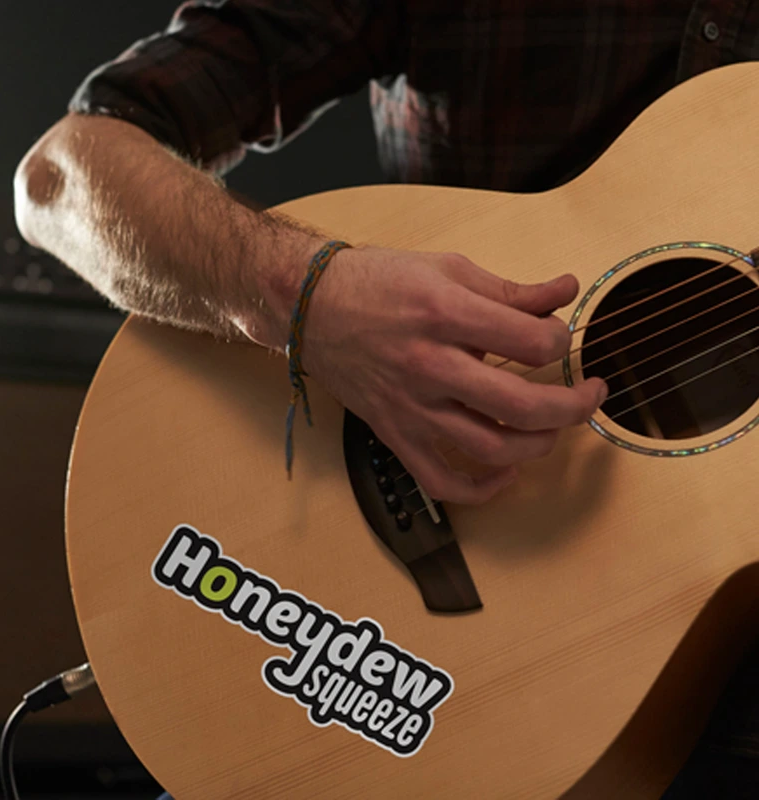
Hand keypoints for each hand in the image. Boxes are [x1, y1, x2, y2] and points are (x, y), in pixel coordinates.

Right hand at [302, 247, 606, 504]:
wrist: (311, 307)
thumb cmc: (377, 282)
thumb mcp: (447, 268)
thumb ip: (511, 288)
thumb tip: (565, 292)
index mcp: (446, 314)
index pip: (532, 343)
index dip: (560, 342)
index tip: (557, 339)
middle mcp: (430, 365)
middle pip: (522, 406)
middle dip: (574, 406)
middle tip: (591, 394)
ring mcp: (412, 406)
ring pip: (491, 448)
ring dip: (539, 445)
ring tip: (553, 429)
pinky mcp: (396, 432)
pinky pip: (441, 480)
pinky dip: (481, 490)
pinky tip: (506, 472)